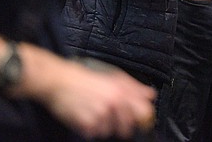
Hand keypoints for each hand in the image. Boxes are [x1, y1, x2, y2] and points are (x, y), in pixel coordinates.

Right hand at [36, 55, 155, 138]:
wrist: (60, 81)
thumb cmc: (86, 78)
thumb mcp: (113, 76)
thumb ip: (134, 86)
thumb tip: (151, 95)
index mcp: (122, 91)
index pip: (144, 112)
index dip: (144, 120)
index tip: (141, 122)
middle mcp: (113, 103)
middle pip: (128, 127)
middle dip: (121, 125)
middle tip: (109, 116)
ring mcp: (100, 114)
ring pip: (109, 132)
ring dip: (103, 127)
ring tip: (94, 112)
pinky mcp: (87, 123)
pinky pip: (94, 134)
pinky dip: (90, 129)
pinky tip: (85, 116)